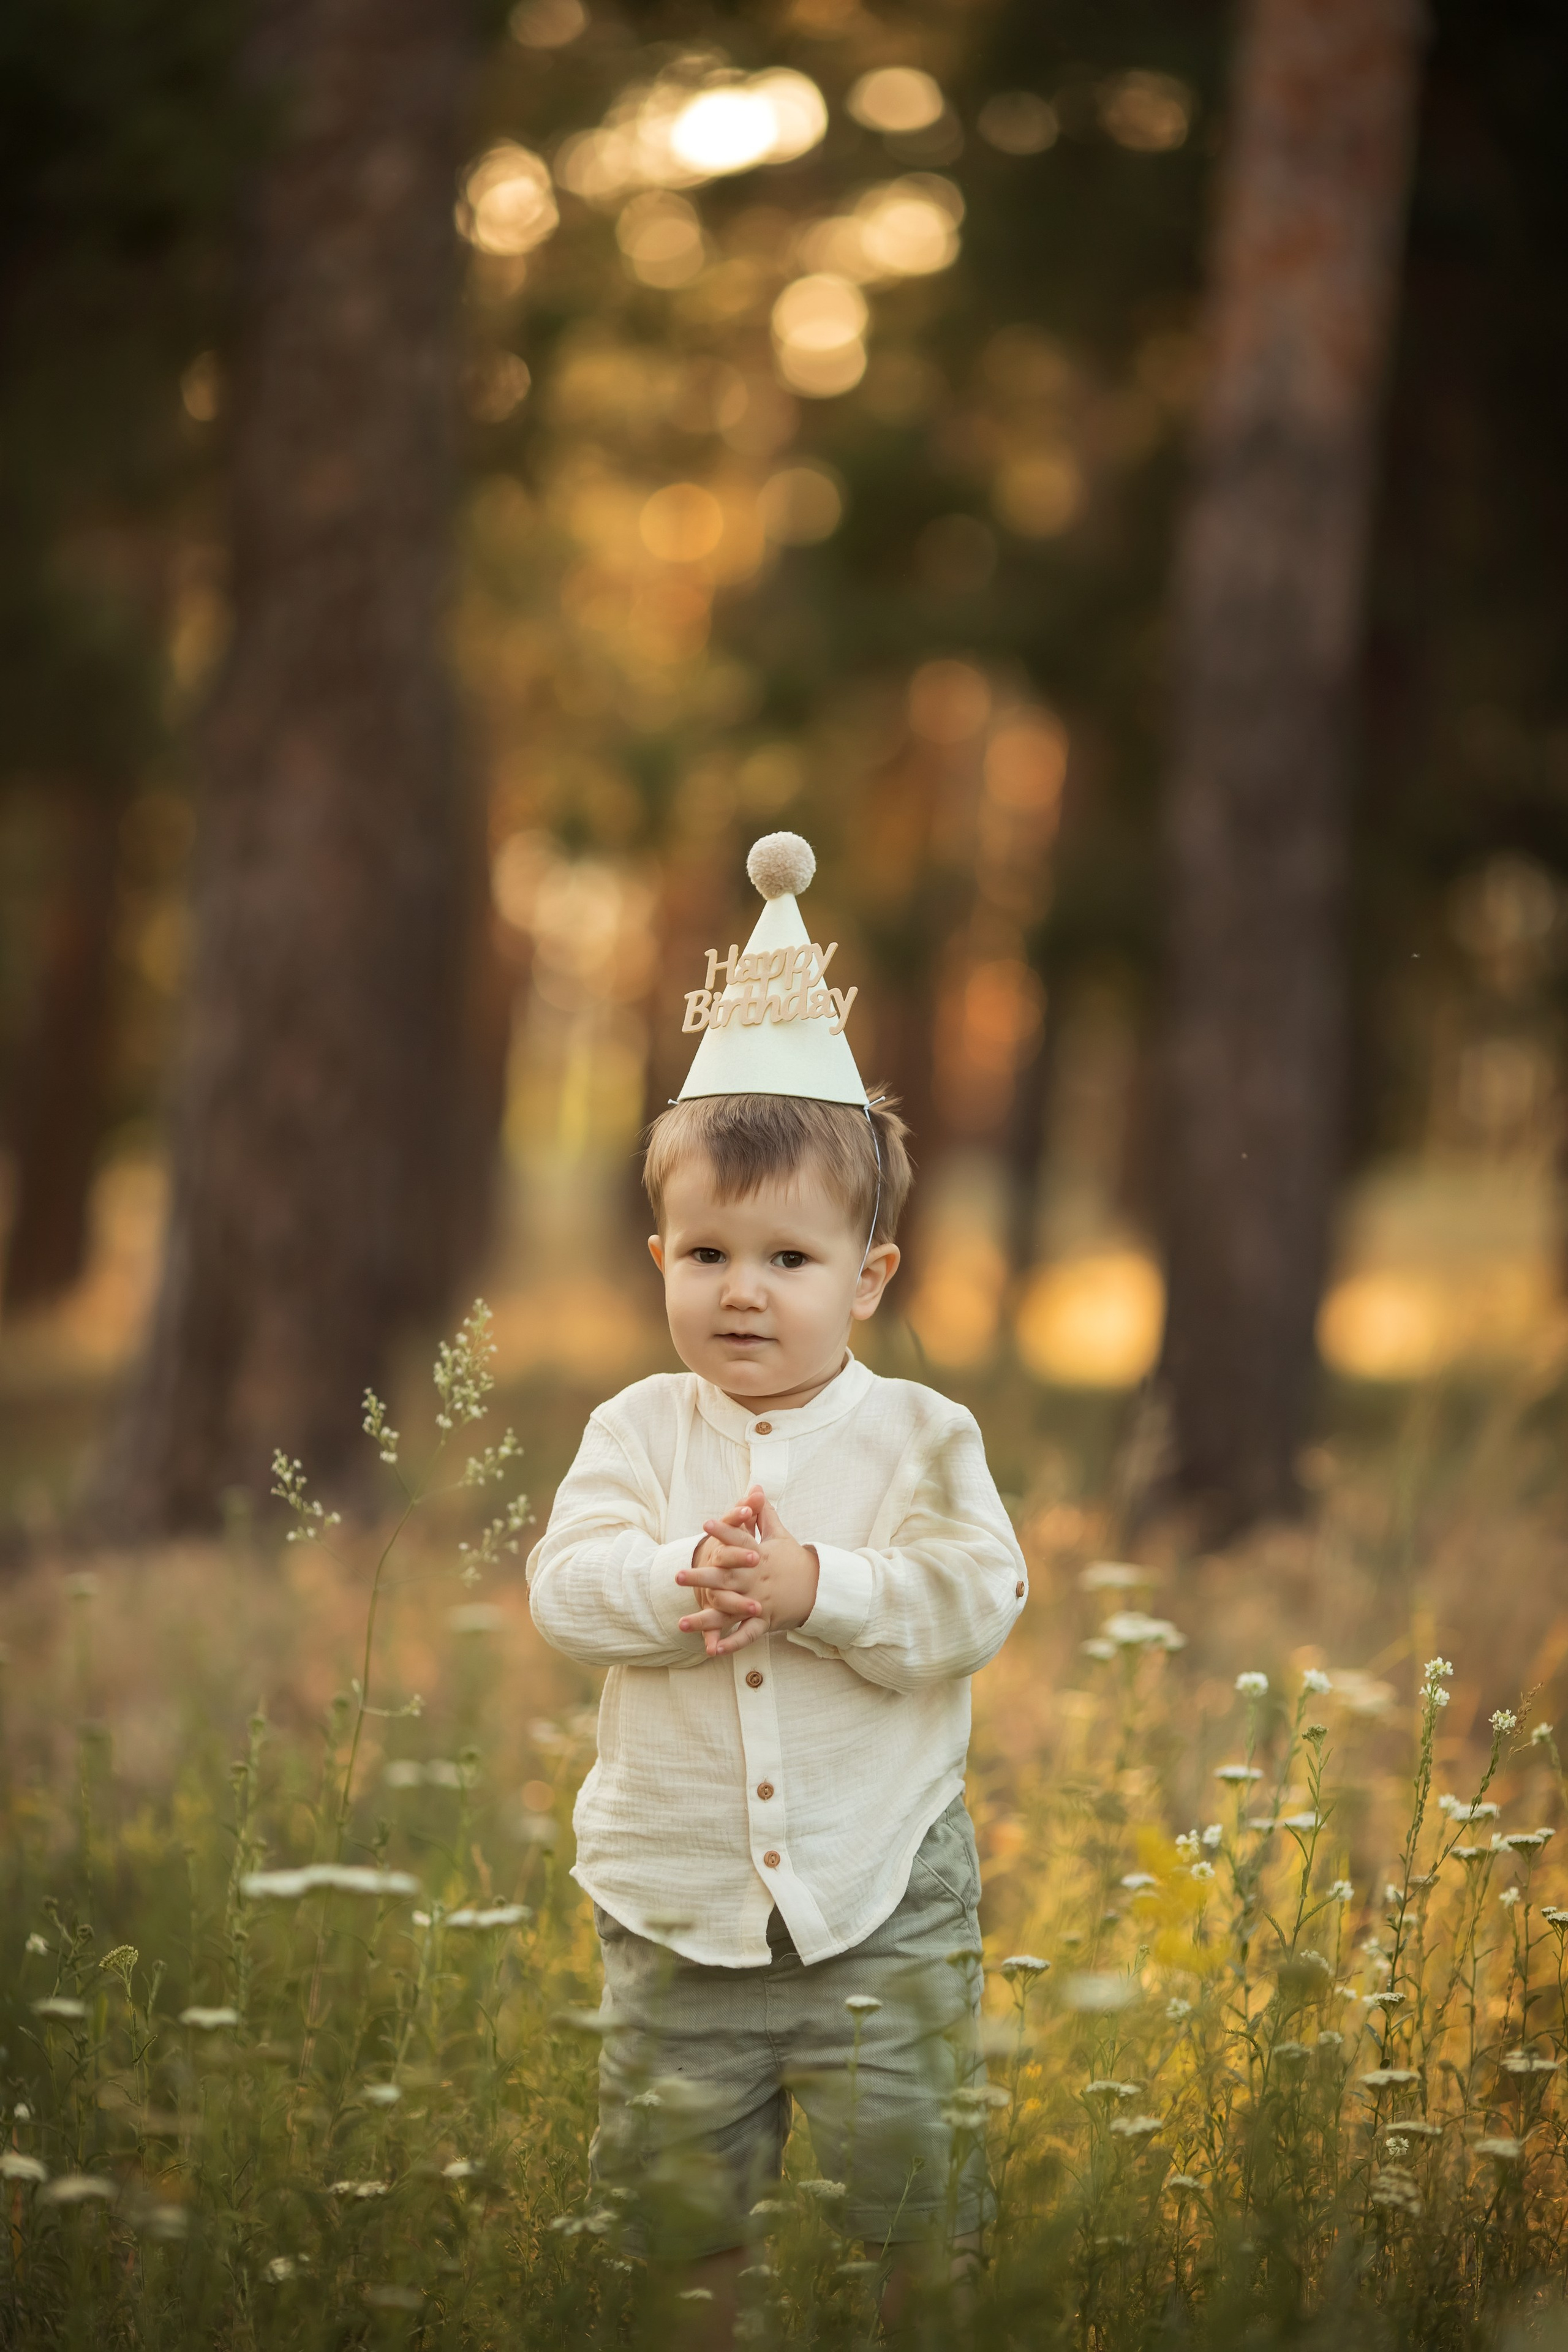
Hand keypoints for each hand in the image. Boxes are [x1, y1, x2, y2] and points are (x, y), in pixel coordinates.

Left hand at [678, 1487, 818, 1656]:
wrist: (818, 1588)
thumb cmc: (793, 1560)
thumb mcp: (780, 1536)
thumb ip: (763, 1514)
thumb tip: (755, 1488)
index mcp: (759, 1557)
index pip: (740, 1541)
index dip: (724, 1531)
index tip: (706, 1523)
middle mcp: (756, 1580)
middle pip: (726, 1579)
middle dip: (701, 1578)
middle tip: (677, 1576)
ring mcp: (759, 1602)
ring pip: (729, 1611)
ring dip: (706, 1619)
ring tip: (681, 1624)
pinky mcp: (764, 1621)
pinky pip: (747, 1634)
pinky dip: (731, 1643)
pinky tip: (713, 1650)